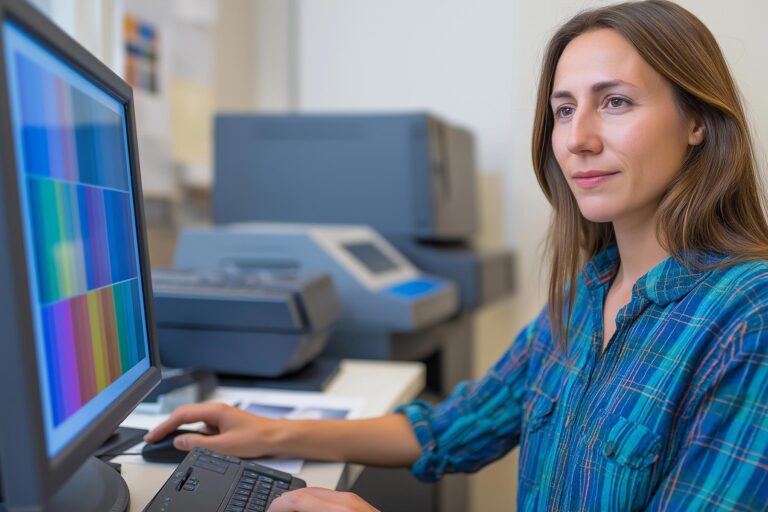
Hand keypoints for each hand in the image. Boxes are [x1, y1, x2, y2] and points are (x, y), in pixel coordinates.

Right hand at [143, 402, 282, 457]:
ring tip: (166, 442)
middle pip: (185, 416)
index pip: (182, 415)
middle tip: (153, 439)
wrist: (275, 437)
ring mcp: (220, 417)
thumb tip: (180, 441)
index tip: (152, 436)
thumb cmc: (257, 437)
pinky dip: (192, 434)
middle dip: (167, 427)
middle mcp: (216, 411)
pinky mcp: (223, 424)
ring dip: (179, 431)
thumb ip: (199, 443)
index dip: (164, 426)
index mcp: (215, 410)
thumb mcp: (224, 446)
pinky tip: (188, 443)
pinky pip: (202, 428)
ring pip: (193, 422)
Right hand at [268, 488, 379, 511]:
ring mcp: (354, 501)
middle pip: (305, 492)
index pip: (297, 499)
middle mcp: (347, 502)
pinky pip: (330, 497)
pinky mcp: (359, 504)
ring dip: (300, 502)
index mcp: (340, 511)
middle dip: (286, 503)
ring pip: (317, 493)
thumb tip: (288, 511)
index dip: (278, 506)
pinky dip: (315, 503)